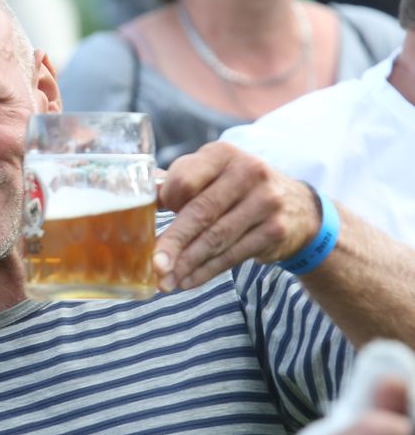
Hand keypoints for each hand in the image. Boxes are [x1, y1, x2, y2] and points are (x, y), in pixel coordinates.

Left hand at [153, 141, 318, 290]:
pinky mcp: (275, 230)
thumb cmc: (236, 190)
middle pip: (200, 212)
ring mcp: (265, 201)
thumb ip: (176, 184)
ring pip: (216, 238)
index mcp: (222, 154)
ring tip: (165, 281)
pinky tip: (187, 281)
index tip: (152, 220)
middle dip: (173, 243)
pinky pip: (233, 255)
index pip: (185, 179)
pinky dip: (206, 271)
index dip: (167, 202)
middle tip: (153, 265)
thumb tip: (138, 199)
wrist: (297, 207)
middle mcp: (247, 172)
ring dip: (187, 263)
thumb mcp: (211, 176)